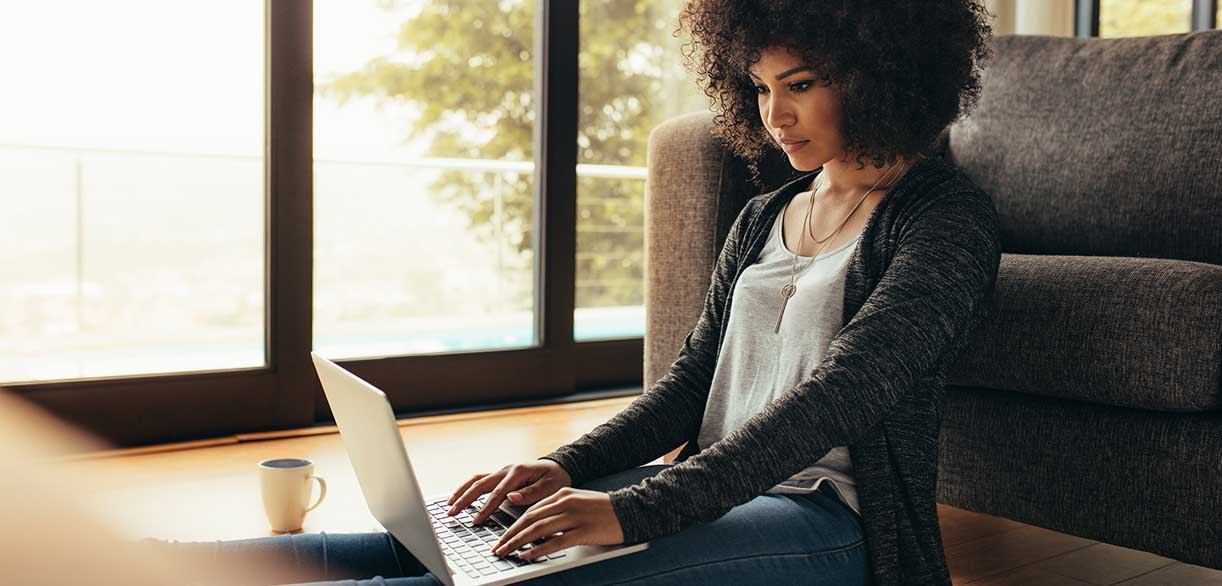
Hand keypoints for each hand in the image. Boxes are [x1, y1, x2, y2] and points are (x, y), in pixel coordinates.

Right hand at [447, 459, 572, 524]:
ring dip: (462, 492)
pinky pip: (480, 480)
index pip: (498, 493)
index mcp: (518, 472)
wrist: (558, 467)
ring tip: (449, 505)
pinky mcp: (500, 475)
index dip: (486, 508)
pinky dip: (467, 488)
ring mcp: (502, 471)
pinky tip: (459, 497)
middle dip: (465, 499)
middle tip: (452, 513)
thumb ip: (531, 493)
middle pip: (481, 484)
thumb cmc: (555, 478)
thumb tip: (510, 498)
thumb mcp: (550, 487)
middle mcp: (507, 470)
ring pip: (477, 480)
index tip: (476, 521)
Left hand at [490, 488, 623, 560]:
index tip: (502, 536)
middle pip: (530, 520)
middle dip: (510, 535)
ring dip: (518, 543)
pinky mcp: (583, 531)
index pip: (531, 511)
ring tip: (506, 552)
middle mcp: (565, 503)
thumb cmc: (604, 510)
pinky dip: (538, 550)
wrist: (630, 510)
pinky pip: (555, 541)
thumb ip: (558, 511)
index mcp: (562, 494)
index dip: (513, 525)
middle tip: (497, 547)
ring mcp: (574, 517)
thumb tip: (538, 527)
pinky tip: (527, 556)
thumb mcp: (578, 502)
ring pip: (538, 530)